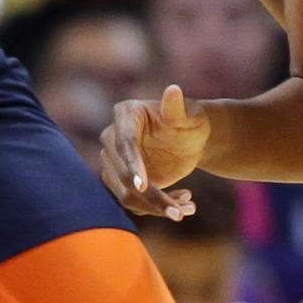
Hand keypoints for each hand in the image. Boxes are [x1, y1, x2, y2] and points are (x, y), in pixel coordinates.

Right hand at [101, 85, 207, 219]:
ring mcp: (115, 163)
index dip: (132, 163)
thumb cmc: (189, 120)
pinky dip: (157, 209)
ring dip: (155, 207)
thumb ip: (177, 107)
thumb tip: (173, 90)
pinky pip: (135, 203)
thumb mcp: (188, 115)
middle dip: (150, 197)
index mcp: (125, 115)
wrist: (190, 139)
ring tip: (186, 210)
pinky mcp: (123, 182)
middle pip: (123, 176)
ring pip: (126, 195)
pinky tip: (183, 204)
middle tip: (180, 212)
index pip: (124, 143)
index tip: (142, 185)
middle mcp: (112, 140)